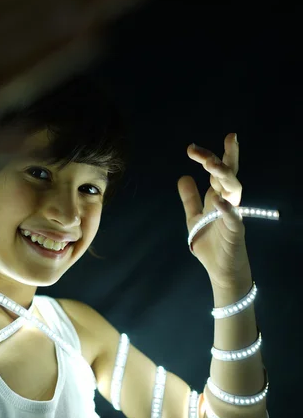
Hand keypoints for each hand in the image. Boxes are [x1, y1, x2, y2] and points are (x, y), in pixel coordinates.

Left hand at [177, 133, 251, 288]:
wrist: (220, 270)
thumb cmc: (210, 243)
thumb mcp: (194, 217)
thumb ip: (190, 199)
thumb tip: (183, 177)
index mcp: (218, 197)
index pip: (218, 172)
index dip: (210, 157)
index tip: (192, 147)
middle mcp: (228, 202)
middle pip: (227, 175)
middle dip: (217, 160)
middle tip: (199, 151)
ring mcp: (233, 215)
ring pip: (234, 190)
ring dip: (223, 176)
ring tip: (211, 164)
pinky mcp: (235, 232)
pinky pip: (234, 218)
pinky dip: (227, 209)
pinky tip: (219, 200)